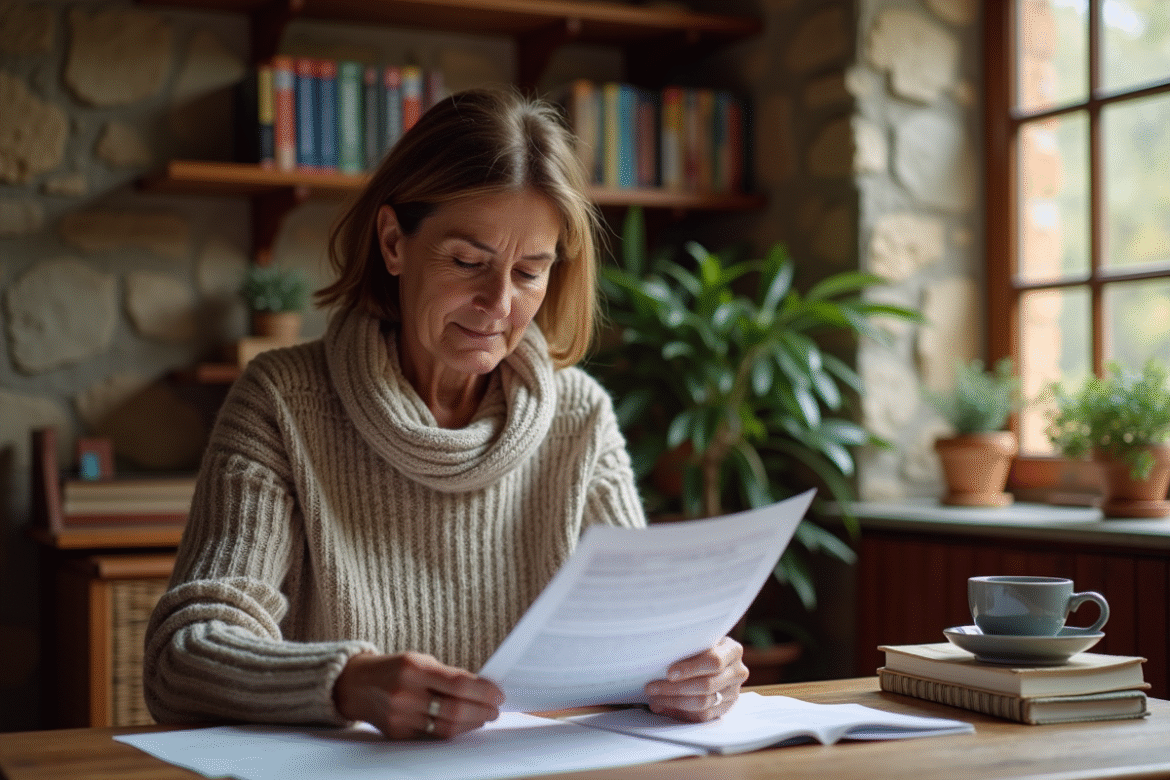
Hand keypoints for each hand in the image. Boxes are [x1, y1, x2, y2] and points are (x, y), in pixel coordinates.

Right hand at [332, 651, 504, 738]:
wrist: (355, 684)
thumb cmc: (394, 669)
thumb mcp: (419, 660)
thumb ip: (447, 675)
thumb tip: (481, 690)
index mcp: (414, 668)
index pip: (459, 683)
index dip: (483, 691)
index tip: (498, 694)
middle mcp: (406, 693)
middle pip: (455, 709)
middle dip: (482, 711)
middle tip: (495, 710)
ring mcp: (401, 716)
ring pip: (446, 727)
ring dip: (471, 724)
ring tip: (484, 718)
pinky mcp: (397, 733)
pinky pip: (432, 736)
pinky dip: (452, 731)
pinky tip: (463, 725)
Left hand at [643, 636, 747, 721]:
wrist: (718, 657)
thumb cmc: (702, 645)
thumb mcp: (700, 639)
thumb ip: (688, 645)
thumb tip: (659, 657)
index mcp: (733, 651)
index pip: (713, 662)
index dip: (690, 669)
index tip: (669, 673)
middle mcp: (738, 672)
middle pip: (706, 685)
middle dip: (674, 688)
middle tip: (651, 687)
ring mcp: (734, 692)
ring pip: (703, 703)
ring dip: (674, 702)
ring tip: (654, 698)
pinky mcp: (726, 708)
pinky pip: (703, 716)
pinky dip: (681, 713)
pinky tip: (665, 707)